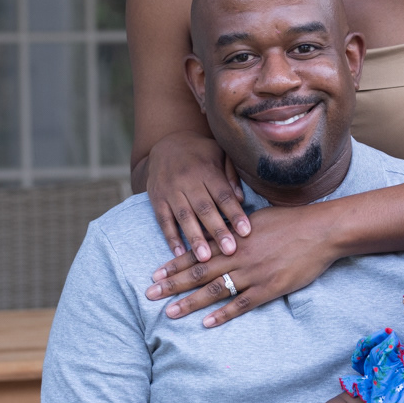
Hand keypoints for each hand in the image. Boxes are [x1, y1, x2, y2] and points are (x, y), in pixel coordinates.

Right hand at [144, 130, 248, 263]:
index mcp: (207, 170)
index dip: (235, 214)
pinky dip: (171, 237)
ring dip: (195, 238)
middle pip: (205, 208)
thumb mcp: (220, 154)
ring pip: (184, 216)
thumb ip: (231, 175)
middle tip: (230, 251)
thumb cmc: (201, 153)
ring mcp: (170, 190)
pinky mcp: (157, 199)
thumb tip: (241, 199)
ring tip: (205, 258)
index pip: (223, 195)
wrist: (165, 144)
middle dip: (218, 230)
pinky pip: (164, 220)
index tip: (246, 232)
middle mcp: (188, 180)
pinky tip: (180, 253)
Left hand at [146, 202, 338, 324]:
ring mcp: (253, 273)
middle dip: (172, 286)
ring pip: (214, 291)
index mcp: (232, 238)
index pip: (197, 253)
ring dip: (190, 303)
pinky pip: (241, 304)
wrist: (320, 231)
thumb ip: (234, 228)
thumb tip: (219, 231)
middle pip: (198, 273)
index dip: (174, 265)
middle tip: (149, 296)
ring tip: (170, 313)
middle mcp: (237, 256)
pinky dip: (223, 314)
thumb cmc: (290, 221)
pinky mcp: (269, 288)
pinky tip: (207, 323)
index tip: (154, 276)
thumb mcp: (256, 218)